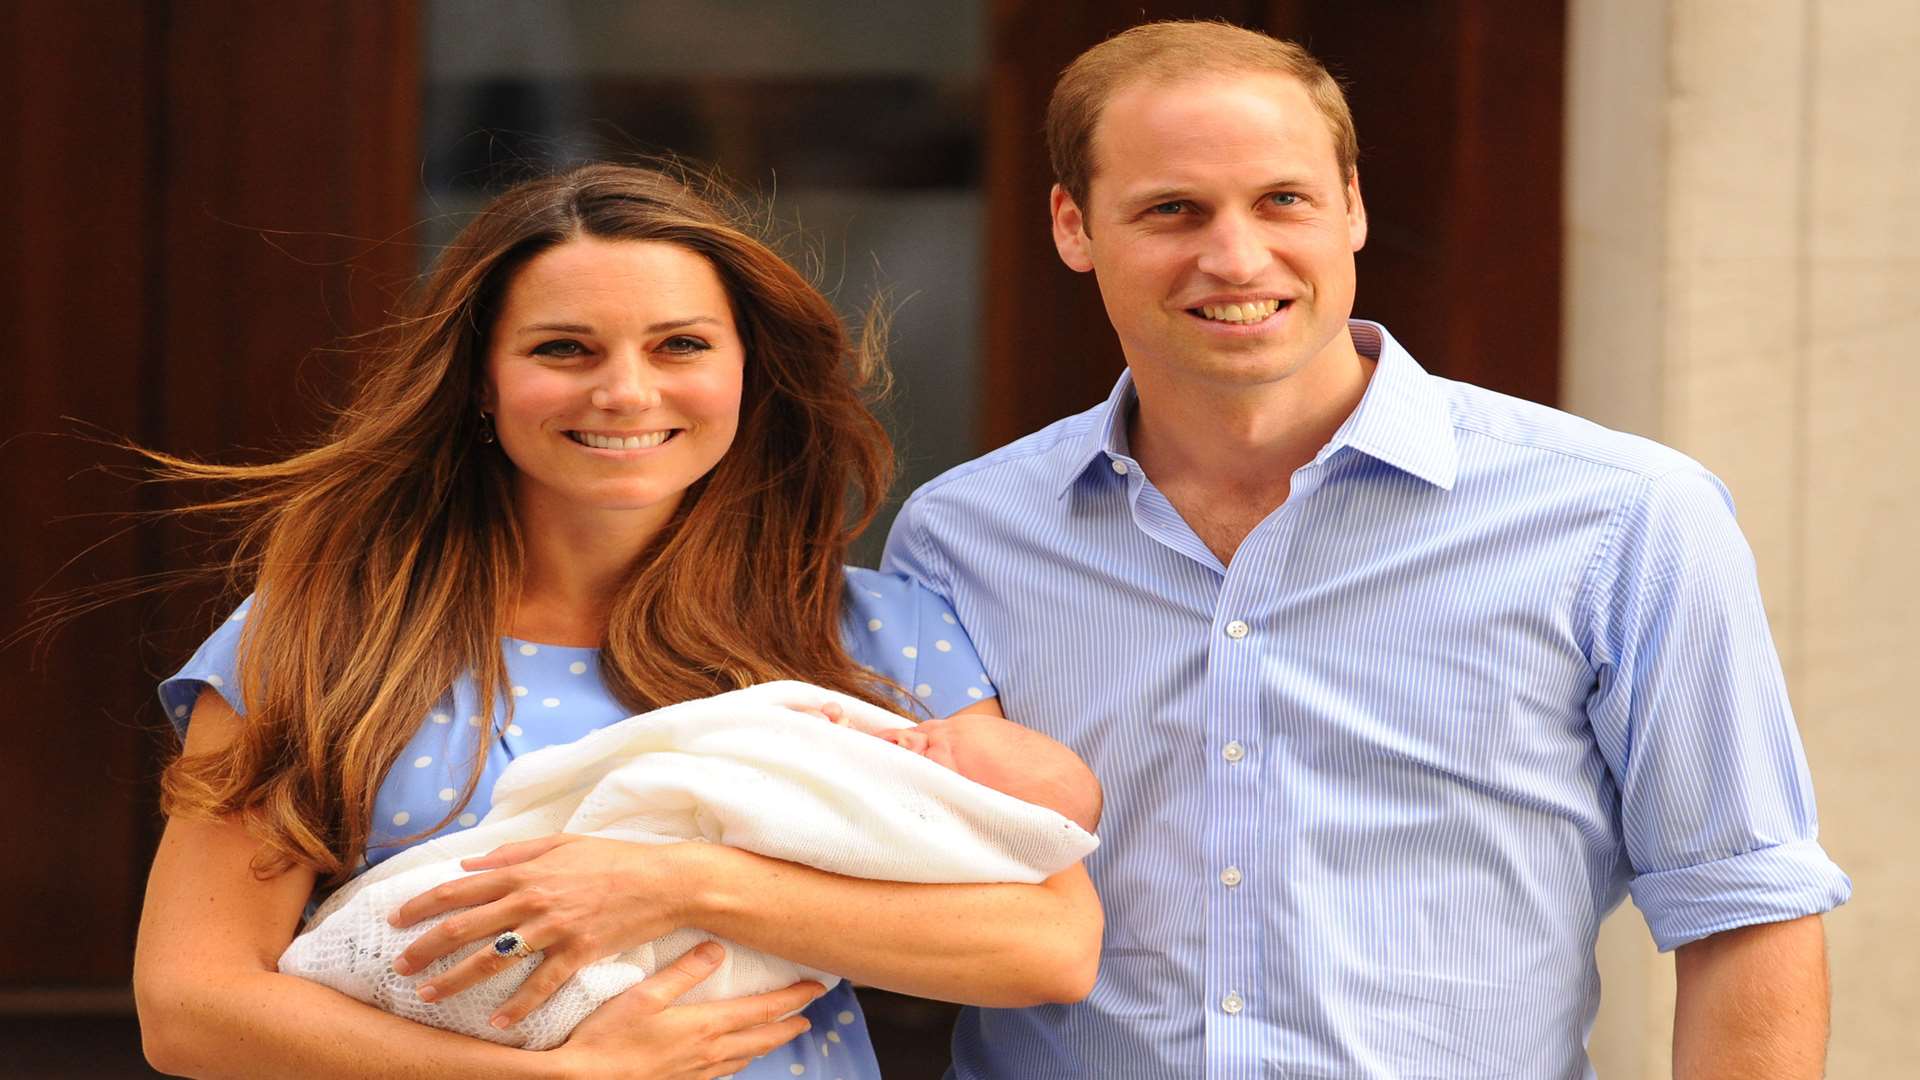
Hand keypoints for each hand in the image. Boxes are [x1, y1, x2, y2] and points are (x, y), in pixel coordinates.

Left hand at [388, 833, 712, 1027]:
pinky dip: (517, 1007)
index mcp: (524, 870)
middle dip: (424, 948)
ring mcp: (554, 929)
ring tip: (429, 996)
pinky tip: (496, 1024)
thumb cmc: (615, 859)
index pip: (459, 889)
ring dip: (454, 980)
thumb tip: (469, 864)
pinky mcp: (578, 953)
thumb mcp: (562, 843)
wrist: (664, 881)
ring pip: (491, 960)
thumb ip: (513, 852)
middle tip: (398, 967)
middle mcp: (532, 900)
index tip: (395, 920)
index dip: (421, 904)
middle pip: (463, 928)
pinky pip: (539, 985)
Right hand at [554, 941, 823, 1079]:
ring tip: (780, 1035)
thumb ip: (683, 972)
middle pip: (762, 1038)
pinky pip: (723, 1074)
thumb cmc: (607, 1038)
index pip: (762, 1010)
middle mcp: (708, 1053)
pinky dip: (740, 1063)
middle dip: (789, 1025)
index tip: (816, 988)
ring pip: (745, 1059)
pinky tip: (736, 1060)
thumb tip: (718, 948)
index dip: (793, 999)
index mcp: (705, 1026)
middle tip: (809, 1015)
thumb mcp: (644, 995)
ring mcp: (696, 1074)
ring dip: (767, 1045)